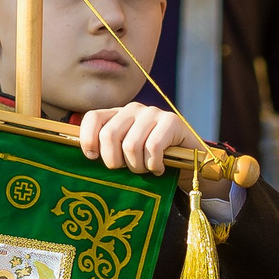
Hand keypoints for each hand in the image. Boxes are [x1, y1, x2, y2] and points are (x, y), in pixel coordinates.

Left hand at [78, 104, 227, 198]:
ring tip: (146, 169)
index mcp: (118, 114)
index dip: (88, 140)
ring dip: (138, 166)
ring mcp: (153, 113)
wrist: (191, 162)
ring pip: (131, 145)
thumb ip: (107, 150)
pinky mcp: (172, 122)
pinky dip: (154, 165)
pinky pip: (152, 148)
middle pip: (109, 135)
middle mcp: (133, 109)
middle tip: (126, 170)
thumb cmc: (151, 160)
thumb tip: (87, 157)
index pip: (93, 118)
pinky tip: (159, 167)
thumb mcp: (125, 154)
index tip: (93, 158)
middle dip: (115, 161)